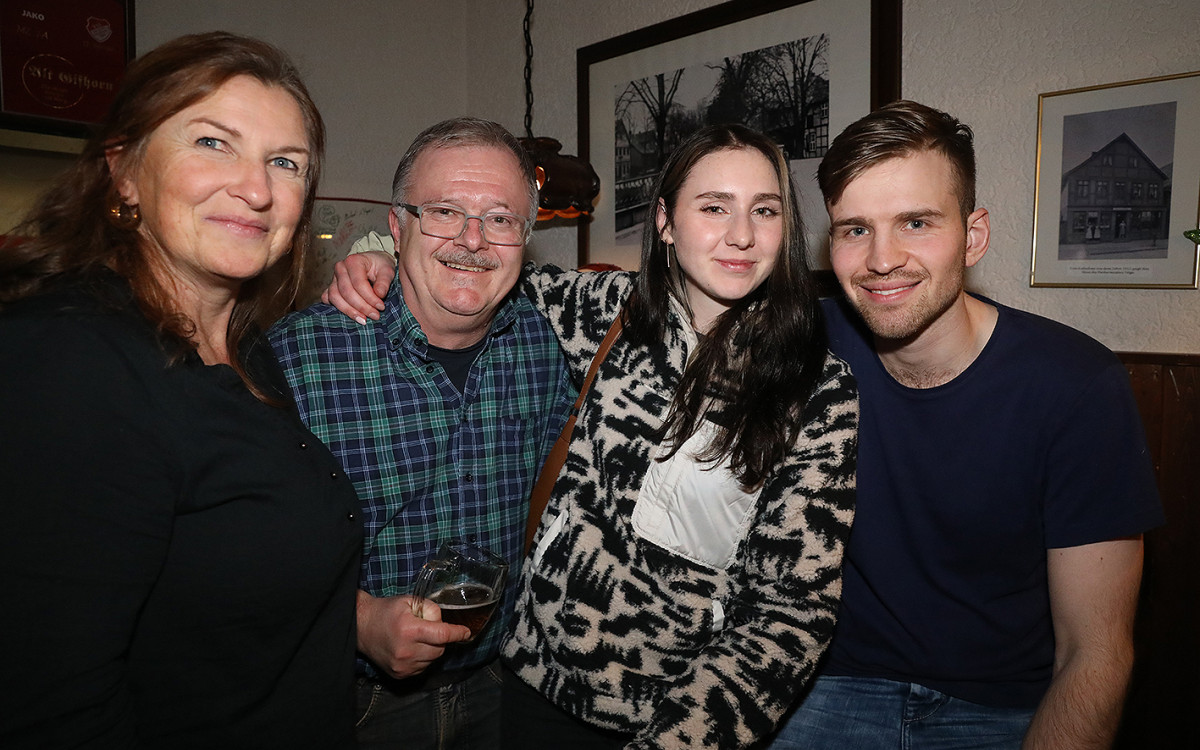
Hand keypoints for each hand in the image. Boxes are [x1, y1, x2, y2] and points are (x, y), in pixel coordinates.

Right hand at [321, 250, 396, 322]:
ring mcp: (333, 278)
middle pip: (346, 292)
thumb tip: (380, 294)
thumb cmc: (380, 265)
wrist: (373, 262)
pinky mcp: (331, 287)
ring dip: (349, 311)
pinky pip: (328, 299)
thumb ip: (384, 282)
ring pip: (335, 297)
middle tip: (375, 315)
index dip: (370, 298)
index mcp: (353, 261)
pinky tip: (351, 315)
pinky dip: (337, 308)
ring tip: (364, 320)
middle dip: (361, 307)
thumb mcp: (387, 270)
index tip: (381, 307)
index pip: (359, 283)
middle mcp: (340, 268)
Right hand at [355, 590, 471, 679]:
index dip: (457, 633)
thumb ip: (431, 610)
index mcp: (409, 630)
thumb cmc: (386, 611)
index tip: (466, 632)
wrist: (361, 626)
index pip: (442, 635)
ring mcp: (403, 666)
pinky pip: (423, 668)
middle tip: (427, 629)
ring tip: (416, 638)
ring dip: (431, 649)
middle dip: (440, 639)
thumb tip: (445, 625)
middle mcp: (406, 651)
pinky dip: (422, 658)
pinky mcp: (400, 674)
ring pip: (432, 660)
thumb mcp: (410, 601)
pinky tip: (411, 648)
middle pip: (440, 649)